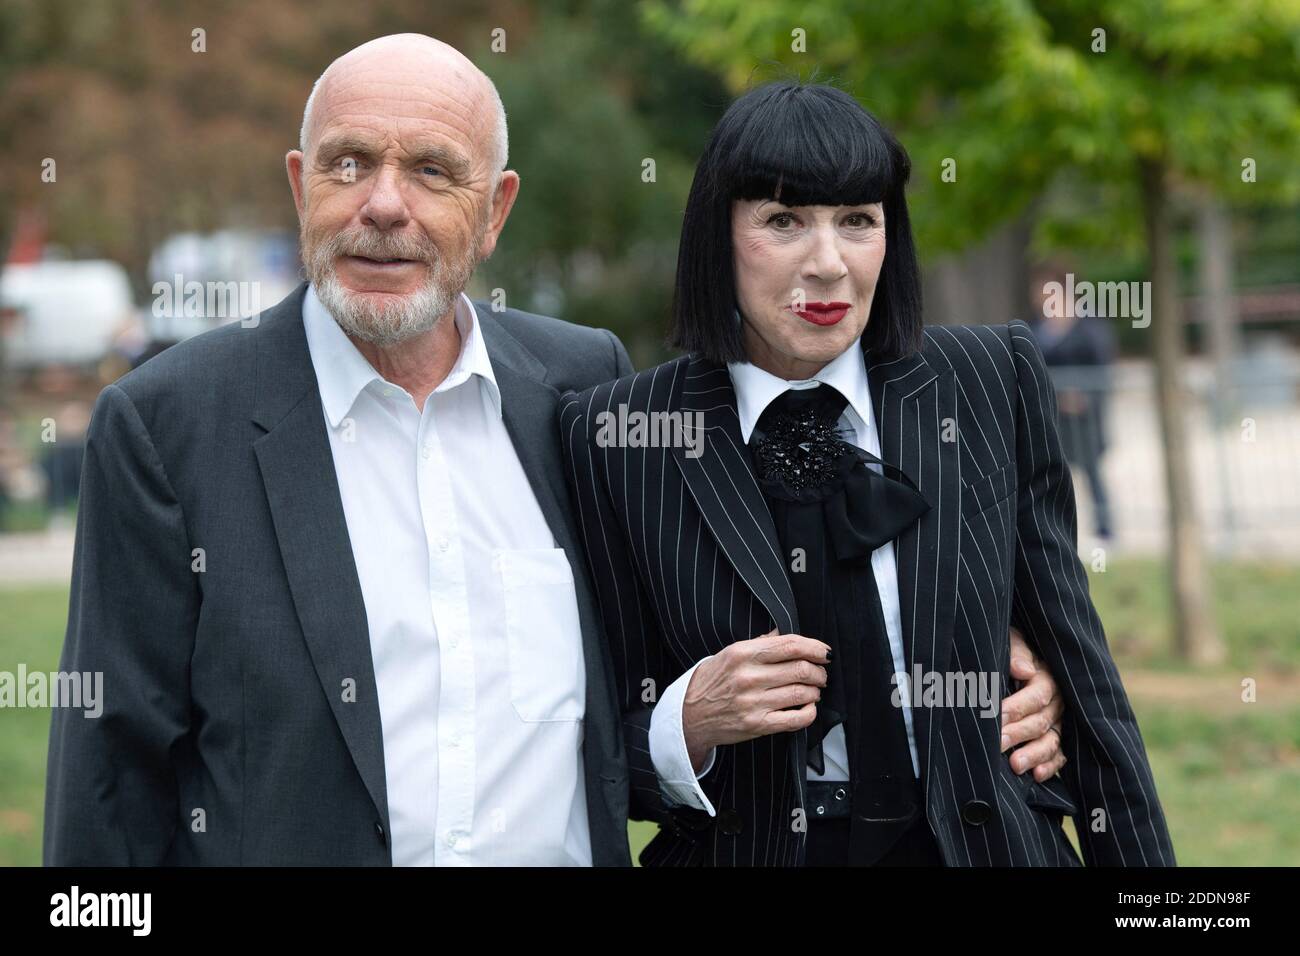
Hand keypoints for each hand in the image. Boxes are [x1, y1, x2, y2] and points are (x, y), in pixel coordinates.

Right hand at [682, 629, 829, 771]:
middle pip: (801, 669)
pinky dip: (810, 711)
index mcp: (742, 654)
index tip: (824, 652)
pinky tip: (808, 706)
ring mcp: (753, 702)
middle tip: (821, 672)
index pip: (790, 645)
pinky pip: (796, 719)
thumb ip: (760, 643)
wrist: (689, 714)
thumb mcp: (729, 653)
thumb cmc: (711, 682)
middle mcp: (749, 677)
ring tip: (813, 689)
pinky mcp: (758, 725)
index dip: (815, 647)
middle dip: (819, 671)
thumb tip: (785, 634)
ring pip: (803, 693)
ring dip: (816, 690)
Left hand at [1001, 627, 1067, 781]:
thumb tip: (1023, 669)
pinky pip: (1059, 753)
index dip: (1018, 706)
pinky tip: (1037, 775)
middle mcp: (1057, 700)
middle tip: (999, 743)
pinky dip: (1050, 765)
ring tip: (1015, 765)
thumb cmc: (1007, 648)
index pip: (1037, 695)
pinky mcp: (1057, 735)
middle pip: (1042, 720)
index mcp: (1047, 675)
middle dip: (1020, 733)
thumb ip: (1016, 651)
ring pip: (1052, 740)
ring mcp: (1059, 720)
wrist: (1014, 658)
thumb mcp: (1010, 640)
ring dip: (1035, 754)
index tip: (998, 715)